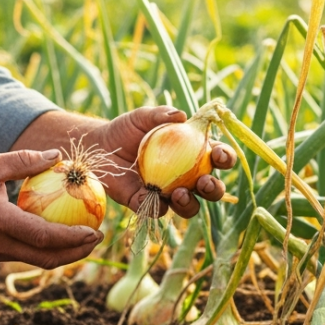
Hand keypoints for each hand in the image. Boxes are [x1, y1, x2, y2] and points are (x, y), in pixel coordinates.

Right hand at [0, 149, 100, 267]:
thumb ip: (25, 161)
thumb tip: (57, 155)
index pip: (43, 236)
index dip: (73, 238)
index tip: (95, 231)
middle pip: (45, 258)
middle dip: (76, 253)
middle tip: (97, 239)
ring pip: (35, 260)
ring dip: (62, 254)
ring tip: (83, 240)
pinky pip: (23, 255)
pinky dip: (44, 249)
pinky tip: (56, 235)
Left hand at [89, 106, 236, 218]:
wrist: (99, 147)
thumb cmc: (126, 129)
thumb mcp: (142, 117)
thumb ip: (160, 114)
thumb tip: (181, 116)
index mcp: (193, 154)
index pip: (217, 158)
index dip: (225, 158)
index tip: (218, 155)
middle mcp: (186, 178)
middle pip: (211, 189)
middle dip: (214, 189)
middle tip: (204, 182)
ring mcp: (168, 194)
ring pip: (190, 207)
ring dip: (191, 204)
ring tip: (180, 194)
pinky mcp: (146, 204)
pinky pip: (157, 211)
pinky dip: (157, 206)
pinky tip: (151, 197)